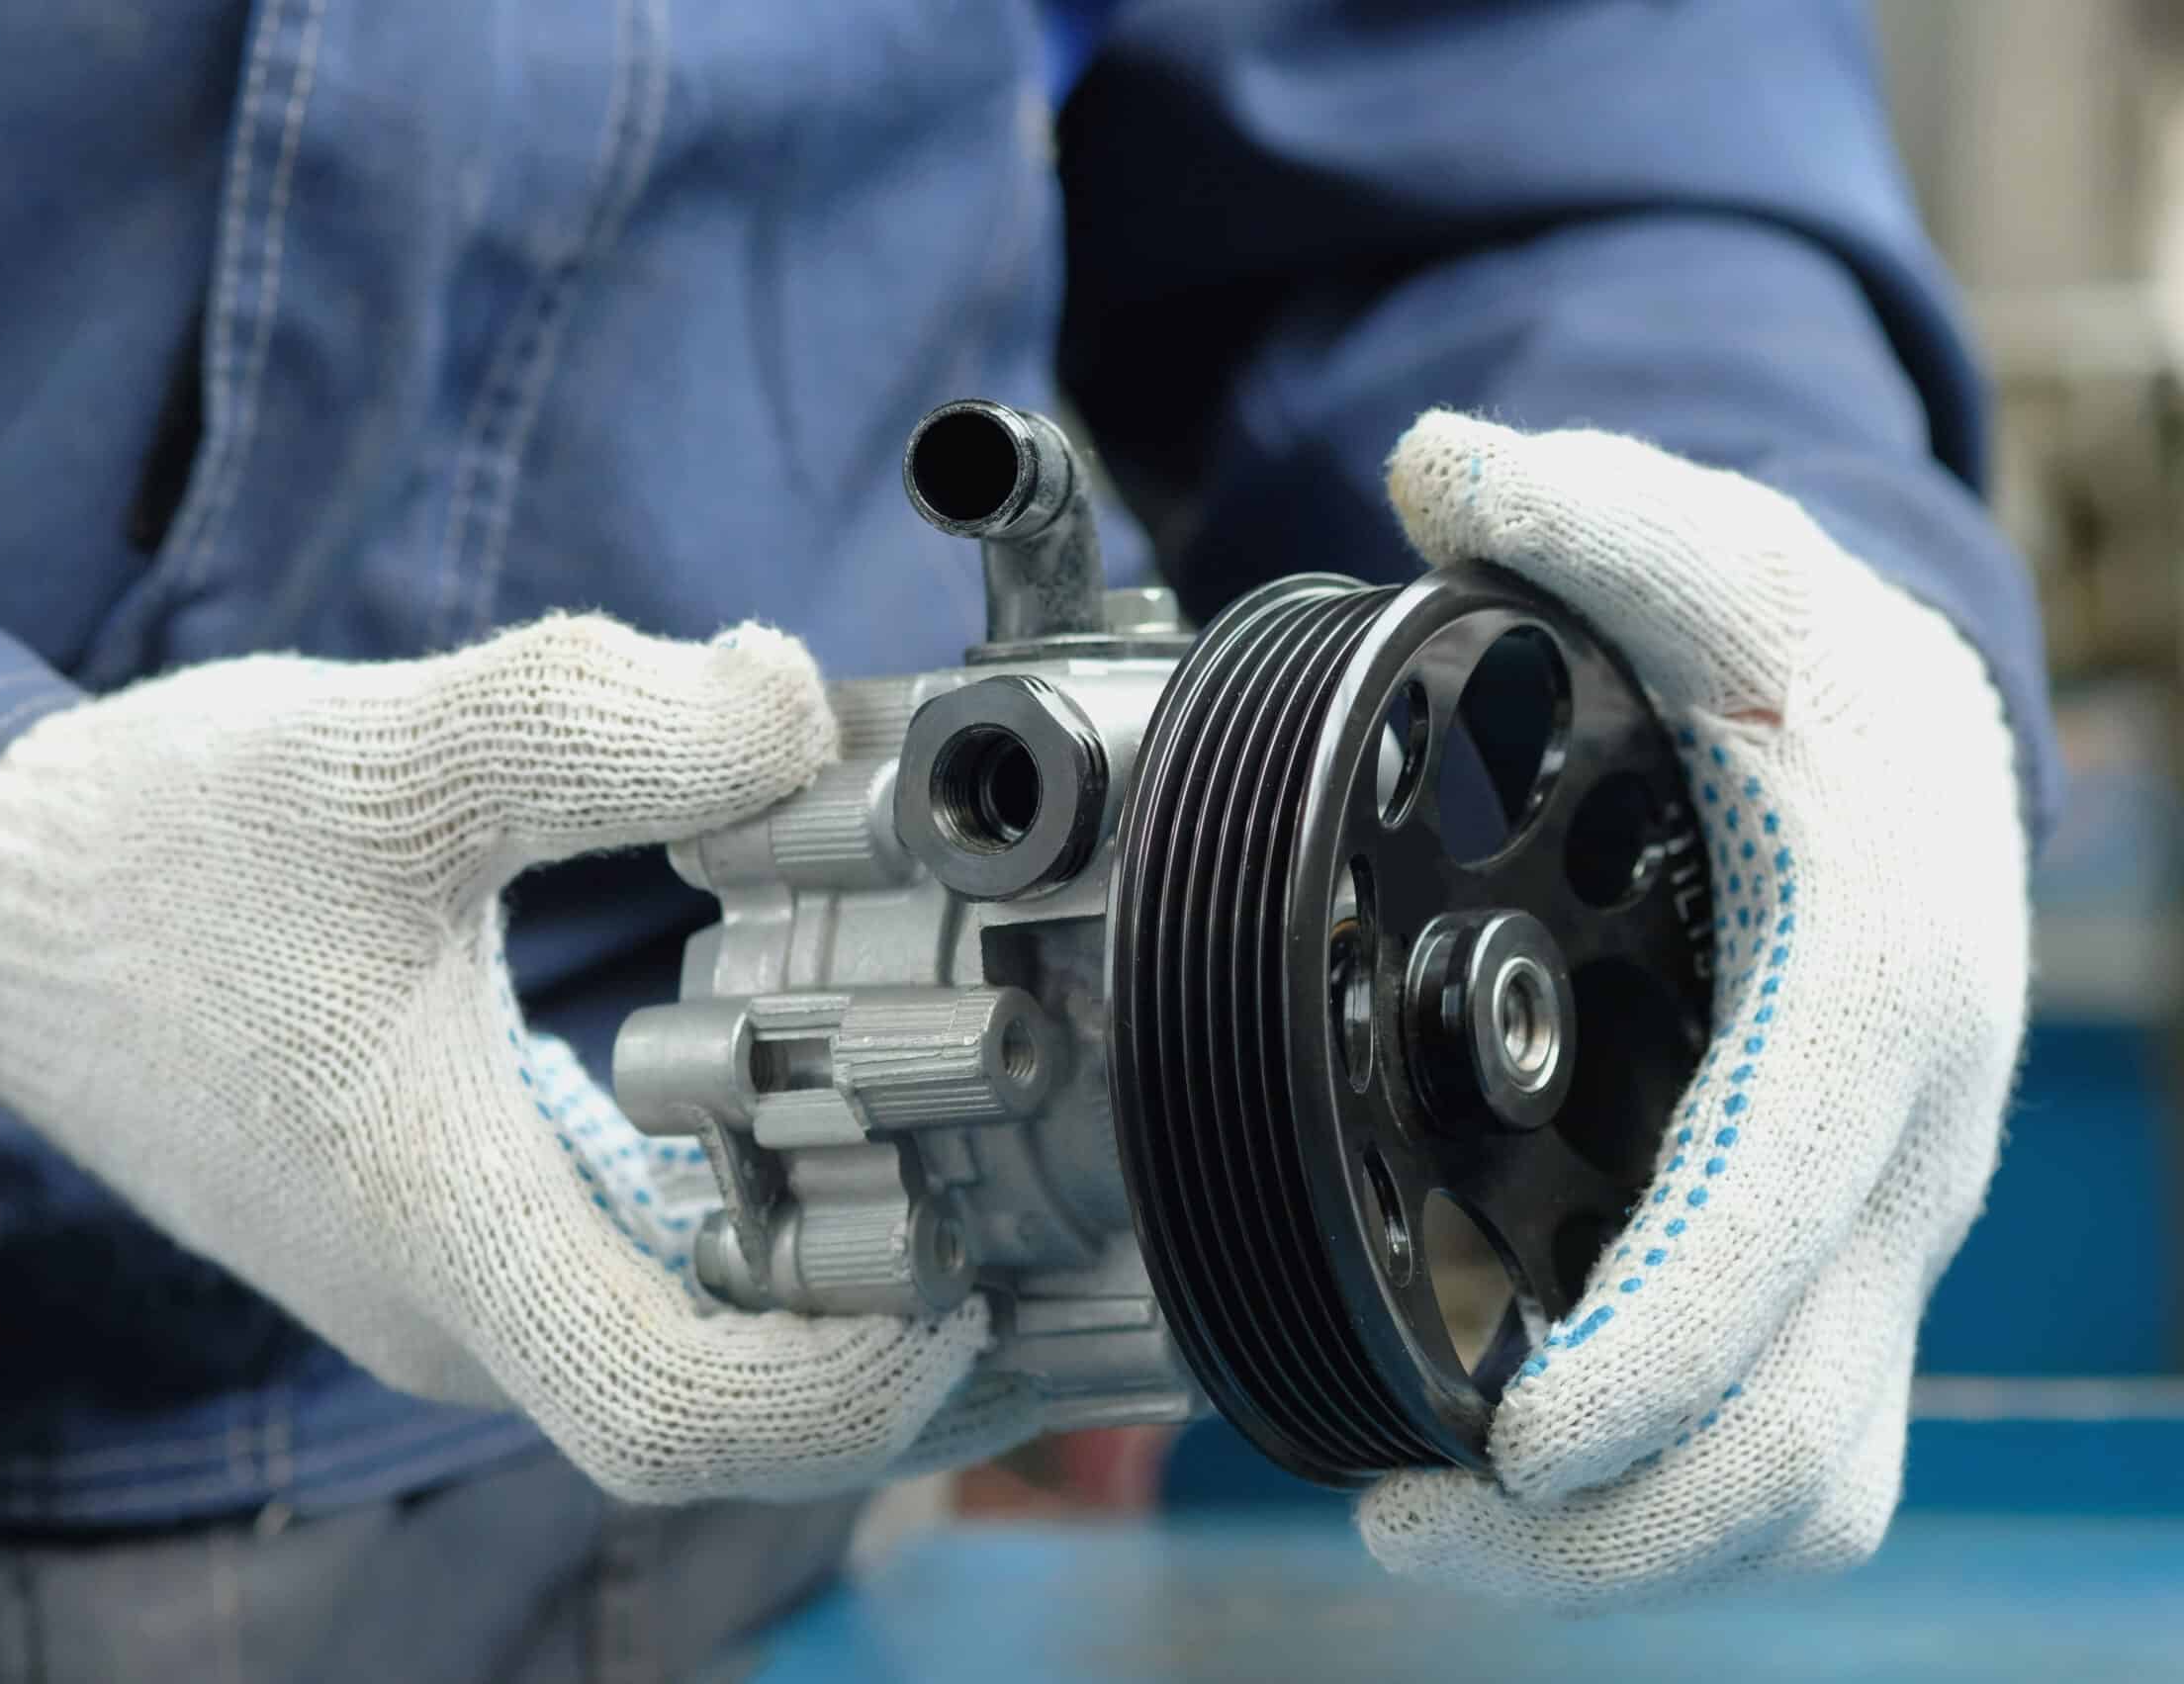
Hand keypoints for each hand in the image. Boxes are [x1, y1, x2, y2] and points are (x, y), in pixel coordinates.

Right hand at [0, 615, 1010, 1504]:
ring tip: (944, 1125)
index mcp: (439, 1234)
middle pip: (718, 1407)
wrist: (2, 902)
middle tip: (1010, 1177)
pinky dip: (746, 1223)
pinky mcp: (453, 1232)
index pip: (674, 1418)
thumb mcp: (387, 752)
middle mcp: (454, 1305)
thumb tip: (798, 705)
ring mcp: (451, 1283)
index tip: (966, 1269)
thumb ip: (602, 721)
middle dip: (885, 1328)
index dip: (848, 1384)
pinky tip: (810, 1098)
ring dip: (824, 1270)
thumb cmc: (165, 844)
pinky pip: (637, 1283)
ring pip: (685, 1349)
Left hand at [1356, 415, 2028, 1604]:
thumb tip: (1441, 464)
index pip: (1787, 1220)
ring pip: (1809, 1481)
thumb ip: (1587, 508)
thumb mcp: (1711, 556)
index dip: (1665, 1350)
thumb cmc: (1800, 667)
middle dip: (1615, 1522)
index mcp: (1872, 990)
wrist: (1907, 736)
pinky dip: (1666, 1506)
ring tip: (1433, 1531)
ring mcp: (1874, 1230)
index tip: (1522, 1441)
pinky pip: (1792, 1451)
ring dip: (1631, 1553)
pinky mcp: (1831, 1268)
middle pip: (1801, 1425)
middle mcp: (1898, 1148)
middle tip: (1416, 1524)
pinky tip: (1514, 1486)